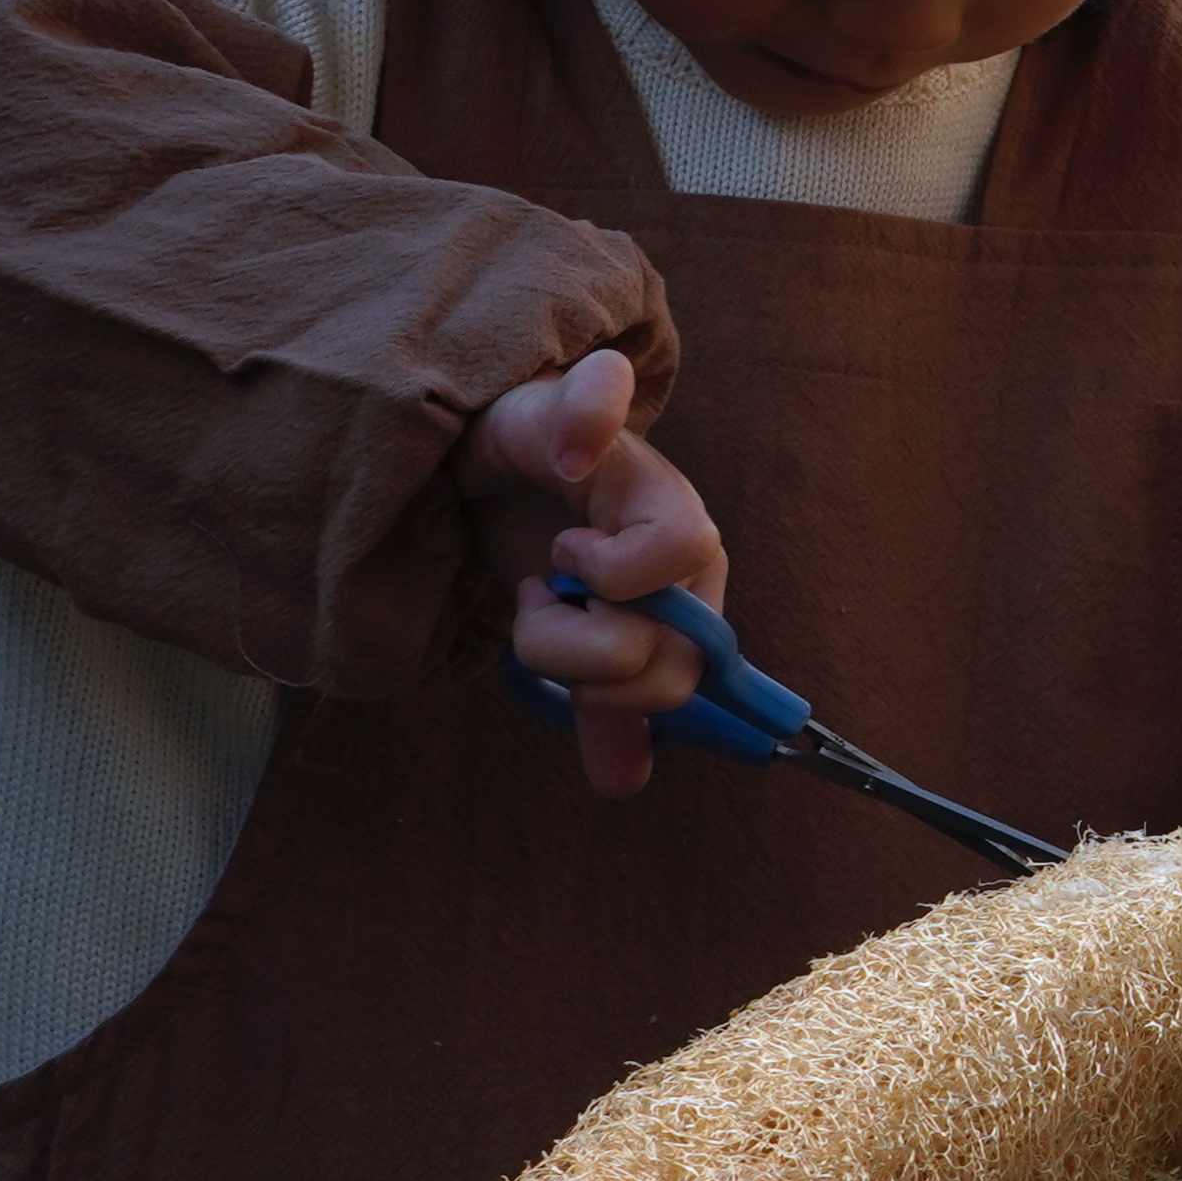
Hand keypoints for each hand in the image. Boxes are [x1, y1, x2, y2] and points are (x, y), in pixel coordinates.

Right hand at [451, 347, 725, 796]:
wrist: (493, 467)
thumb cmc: (542, 551)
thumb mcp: (574, 636)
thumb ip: (600, 705)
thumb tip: (626, 783)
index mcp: (688, 591)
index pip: (684, 678)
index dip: (614, 693)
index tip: (570, 670)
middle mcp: (684, 534)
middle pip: (661, 640)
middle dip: (576, 651)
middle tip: (545, 613)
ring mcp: (643, 472)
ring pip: (643, 567)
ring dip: (564, 589)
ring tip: (546, 565)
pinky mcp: (589, 407)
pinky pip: (607, 397)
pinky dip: (585, 431)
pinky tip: (566, 462)